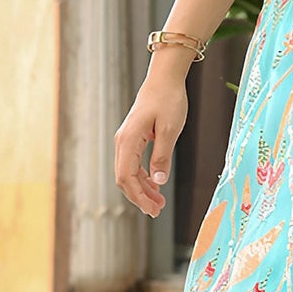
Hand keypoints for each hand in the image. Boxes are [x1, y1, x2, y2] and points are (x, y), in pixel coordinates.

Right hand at [114, 72, 188, 216]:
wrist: (164, 79)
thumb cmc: (169, 100)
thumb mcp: (170, 130)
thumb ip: (162, 157)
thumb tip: (157, 182)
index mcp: (128, 140)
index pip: (126, 176)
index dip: (138, 196)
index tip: (152, 209)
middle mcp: (122, 141)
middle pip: (124, 178)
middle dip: (139, 197)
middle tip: (156, 211)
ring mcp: (126, 140)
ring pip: (128, 172)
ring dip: (142, 189)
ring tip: (159, 203)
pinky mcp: (133, 138)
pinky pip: (134, 164)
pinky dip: (143, 177)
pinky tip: (156, 186)